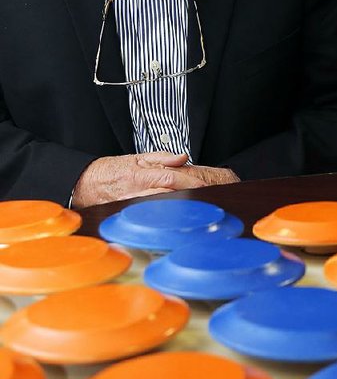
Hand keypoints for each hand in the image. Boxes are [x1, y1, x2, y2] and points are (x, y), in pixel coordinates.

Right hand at [71, 153, 238, 206]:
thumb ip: (162, 158)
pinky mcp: (131, 216)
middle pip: (170, 196)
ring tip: (199, 210)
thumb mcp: (137, 158)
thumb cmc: (112, 171)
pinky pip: (152, 219)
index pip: (170, 178)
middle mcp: (137, 191)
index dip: (190, 183)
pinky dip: (167, 219)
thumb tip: (183, 157)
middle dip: (190, 198)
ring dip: (182, 210)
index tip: (205, 186)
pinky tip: (180, 220)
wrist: (85, 185)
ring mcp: (133, 206)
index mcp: (140, 174)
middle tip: (209, 199)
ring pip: (162, 209)